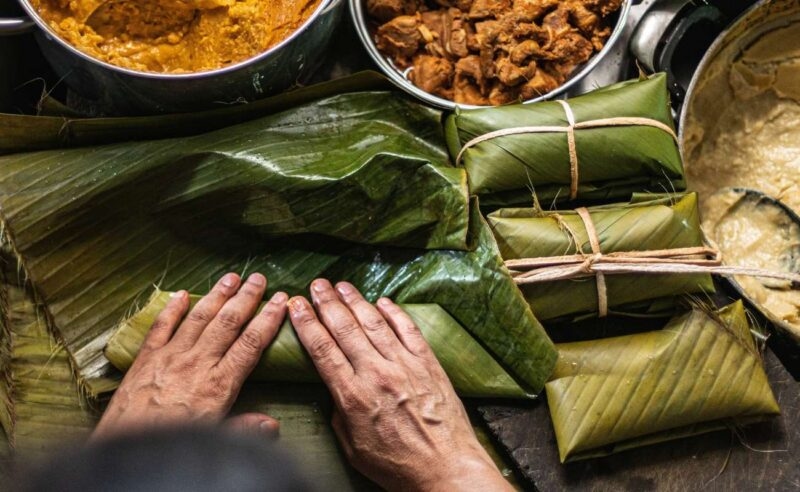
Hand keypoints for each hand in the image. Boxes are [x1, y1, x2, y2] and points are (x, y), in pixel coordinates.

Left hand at [92, 272, 287, 440]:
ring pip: (199, 318)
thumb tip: (272, 425)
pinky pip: (161, 327)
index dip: (268, 320)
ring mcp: (170, 357)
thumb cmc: (173, 445)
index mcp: (219, 384)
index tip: (280, 302)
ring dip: (217, 295)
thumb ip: (244, 428)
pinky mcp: (146, 359)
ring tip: (231, 277)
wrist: (128, 450)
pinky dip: (172, 309)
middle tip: (259, 279)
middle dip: (246, 298)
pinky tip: (182, 294)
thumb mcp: (215, 438)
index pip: (250, 343)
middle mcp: (197, 363)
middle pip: (227, 323)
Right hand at [288, 279, 511, 491]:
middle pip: (345, 329)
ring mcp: (405, 366)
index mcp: (353, 396)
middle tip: (316, 285)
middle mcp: (377, 374)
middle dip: (327, 303)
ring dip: (355, 301)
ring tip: (342, 286)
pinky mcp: (428, 364)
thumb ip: (340, 414)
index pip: (323, 349)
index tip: (295, 305)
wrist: (446, 469)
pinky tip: (382, 301)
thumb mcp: (353, 448)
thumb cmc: (398, 466)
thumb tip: (335, 391)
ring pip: (374, 323)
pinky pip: (408, 330)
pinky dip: (394, 313)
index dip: (307, 323)